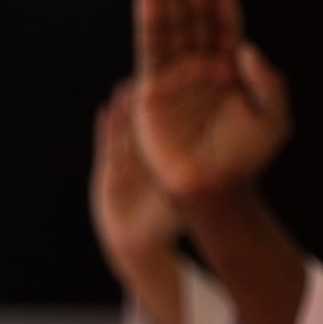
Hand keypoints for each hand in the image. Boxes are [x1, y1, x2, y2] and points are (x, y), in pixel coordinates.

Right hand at [89, 81, 178, 281]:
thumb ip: (196, 180)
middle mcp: (151, 157)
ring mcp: (129, 161)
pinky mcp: (110, 168)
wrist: (140, 246)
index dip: (180, 107)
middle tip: (154, 78)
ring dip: (127, 108)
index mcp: (171, 159)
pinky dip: (107, 126)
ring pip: (128, 128)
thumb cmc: (167, 225)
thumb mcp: (184, 198)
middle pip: (150, 122)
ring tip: (128, 87)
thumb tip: (216, 165)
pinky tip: (105, 110)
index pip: (177, 127)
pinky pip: (108, 143)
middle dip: (150, 100)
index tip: (185, 89)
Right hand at [131, 0, 291, 198]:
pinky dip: (151, 23)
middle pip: (196, 15)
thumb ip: (268, 84)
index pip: (225, 22)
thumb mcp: (273, 121)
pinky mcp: (153, 89)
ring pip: (173, 26)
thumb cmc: (247, 157)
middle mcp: (202, 65)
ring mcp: (176, 75)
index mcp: (232, 68)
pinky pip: (151, 50)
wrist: (216, 187)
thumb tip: (248, 48)